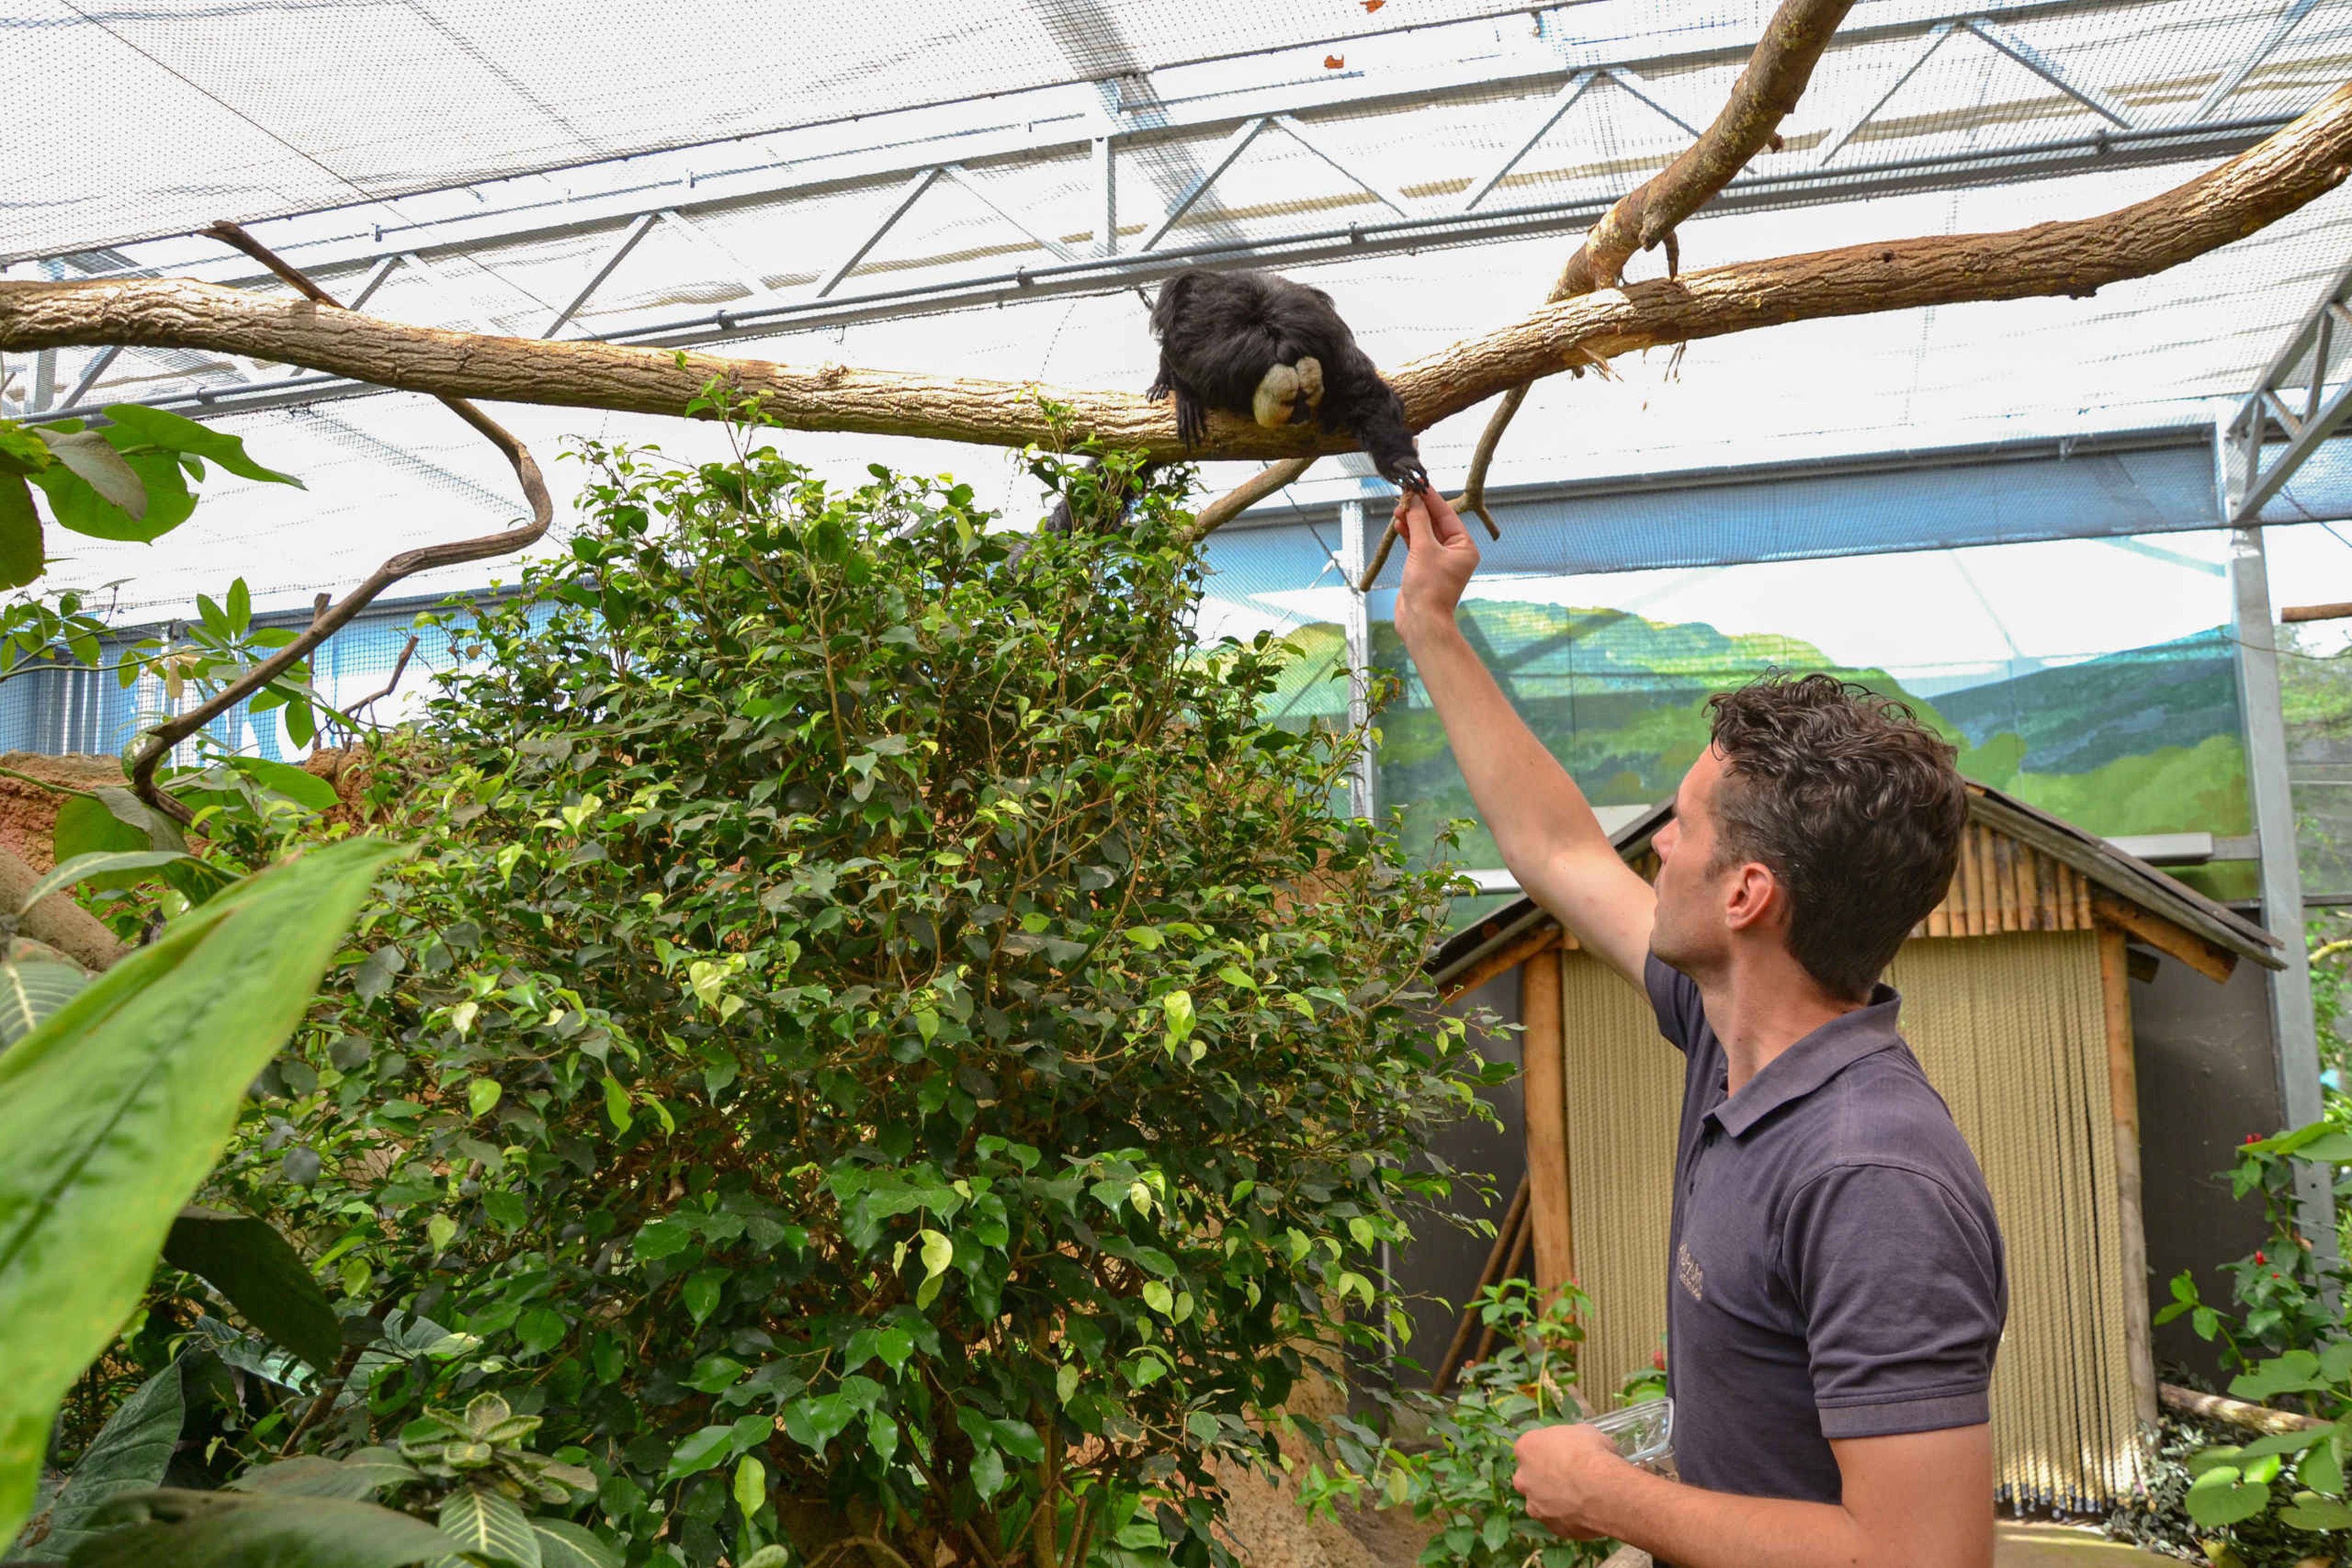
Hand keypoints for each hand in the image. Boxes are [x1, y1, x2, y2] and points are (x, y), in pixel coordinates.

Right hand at [1391, 486, 1478, 649]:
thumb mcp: (1423, 548)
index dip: (1432, 499)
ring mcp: (1439, 561)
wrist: (1421, 621)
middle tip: (1404, 495)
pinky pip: (1417, 545)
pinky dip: (1408, 535)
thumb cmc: (1428, 587)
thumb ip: (1418, 522)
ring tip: (1397, 509)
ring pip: (1425, 533)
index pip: (1447, 515)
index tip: (1419, 484)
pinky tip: (1398, 524)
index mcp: (1464, 547)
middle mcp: (1455, 552)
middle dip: (1419, 510)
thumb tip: (1413, 501)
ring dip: (1412, 521)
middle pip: (1436, 522)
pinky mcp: (1425, 568)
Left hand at [1512, 1422, 1631, 1541]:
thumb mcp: (1585, 1432)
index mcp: (1526, 1448)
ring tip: (1583, 1497)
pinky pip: (1558, 1519)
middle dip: (1548, 1476)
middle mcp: (1523, 1478)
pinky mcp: (1550, 1527)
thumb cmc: (1591, 1454)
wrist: (1602, 1491)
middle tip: (1572, 1476)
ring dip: (1557, 1499)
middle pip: (1532, 1476)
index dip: (1552, 1451)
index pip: (1533, 1447)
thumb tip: (1581, 1445)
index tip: (1568, 1454)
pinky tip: (1587, 1512)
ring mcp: (1534, 1505)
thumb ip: (1573, 1439)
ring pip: (1542, 1501)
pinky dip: (1569, 1516)